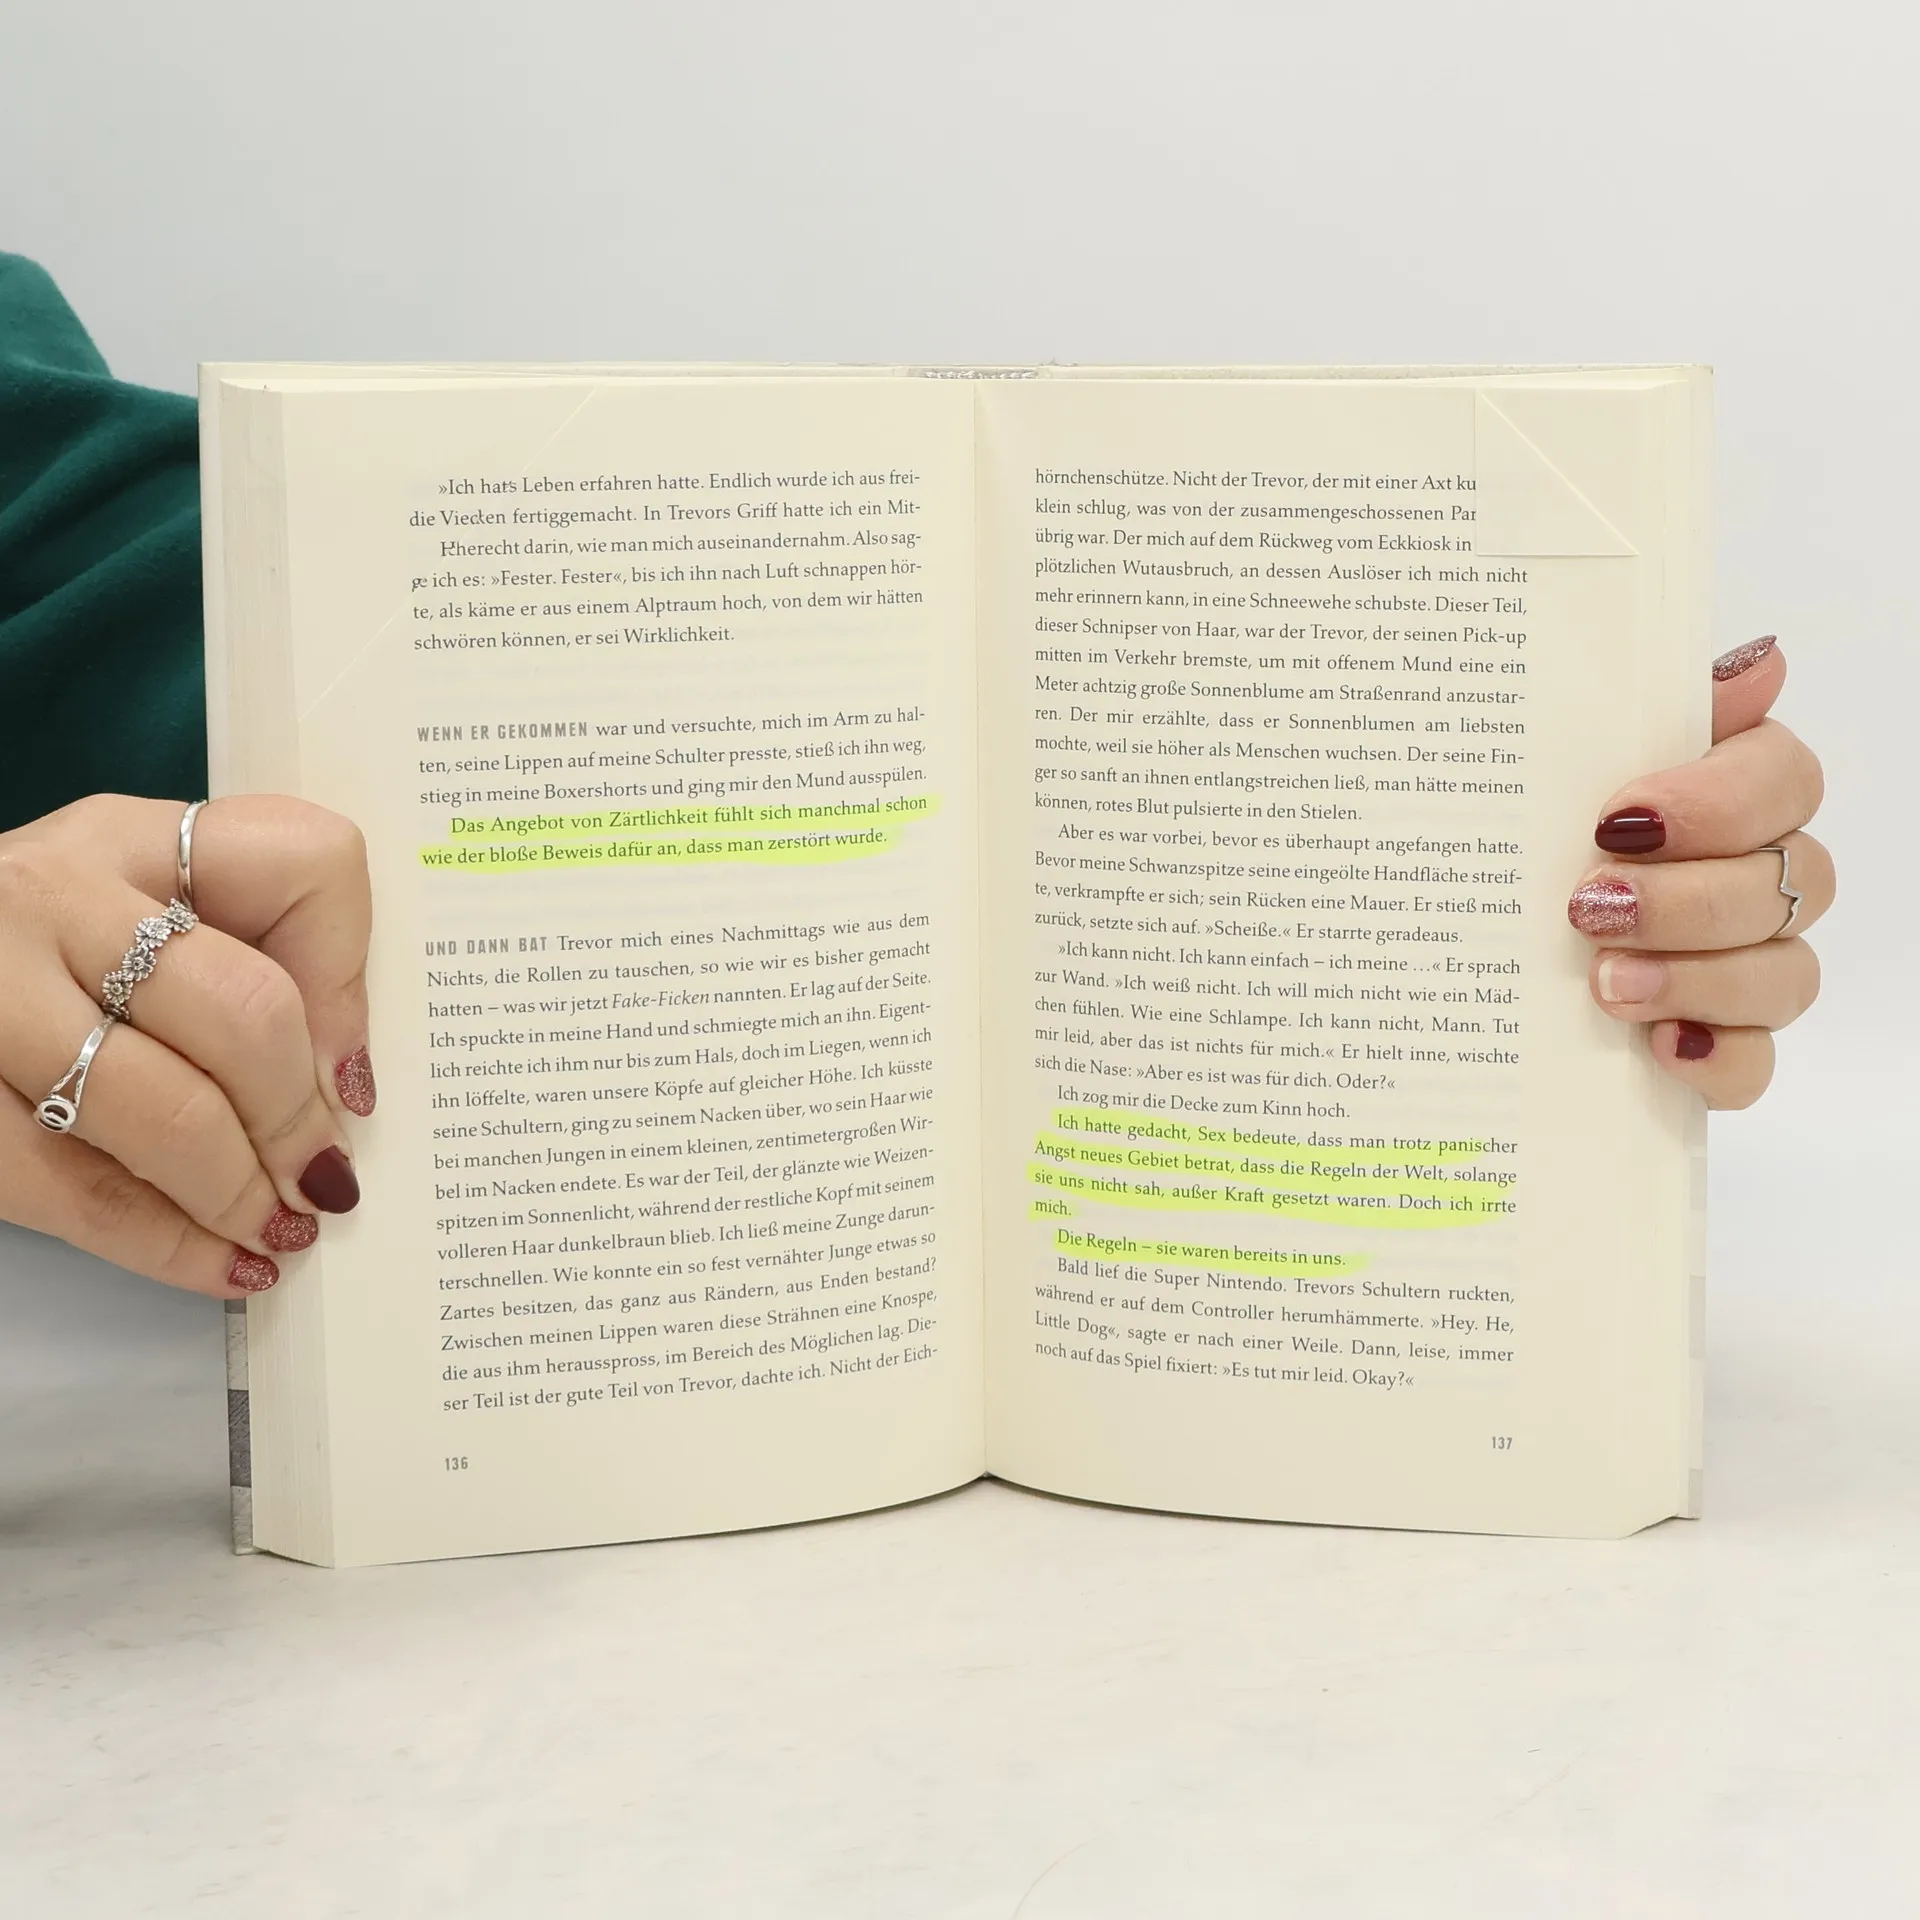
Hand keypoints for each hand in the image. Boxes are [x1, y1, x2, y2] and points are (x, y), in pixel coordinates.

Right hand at [0, 795, 372, 1295]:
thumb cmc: (41, 961)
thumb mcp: (140, 915)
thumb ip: (255, 958)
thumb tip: (342, 1081)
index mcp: (130, 840)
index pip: (300, 864)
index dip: (349, 979)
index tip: (352, 1068)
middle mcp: (54, 900)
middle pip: (241, 1008)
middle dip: (297, 1116)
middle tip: (324, 1176)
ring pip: (162, 1110)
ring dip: (241, 1190)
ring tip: (282, 1227)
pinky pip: (76, 1190)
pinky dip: (168, 1242)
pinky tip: (221, 1263)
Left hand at [1568, 637, 1830, 1107]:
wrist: (1452, 947)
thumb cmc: (1526, 835)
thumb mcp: (1560, 765)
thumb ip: (1653, 711)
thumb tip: (1762, 661)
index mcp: (1729, 794)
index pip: (1786, 779)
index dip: (1718, 801)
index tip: (1617, 819)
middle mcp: (1758, 878)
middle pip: (1793, 880)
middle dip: (1688, 898)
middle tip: (1589, 907)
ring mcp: (1748, 968)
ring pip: (1786, 975)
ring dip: (1696, 978)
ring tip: (1603, 983)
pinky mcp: (1721, 1048)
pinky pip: (1757, 1065)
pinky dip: (1717, 1059)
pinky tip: (1660, 1048)